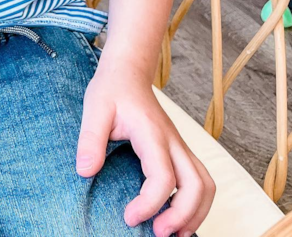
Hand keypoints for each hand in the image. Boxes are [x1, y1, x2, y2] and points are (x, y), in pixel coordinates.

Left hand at [76, 62, 215, 236]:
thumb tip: (85, 171)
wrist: (128, 71)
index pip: (163, 176)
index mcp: (152, 132)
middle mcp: (172, 141)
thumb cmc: (112, 89)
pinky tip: (179, 218)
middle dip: (183, 216)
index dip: (150, 203)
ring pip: (206, 184)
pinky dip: (197, 204)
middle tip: (158, 234)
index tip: (129, 217)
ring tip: (175, 235)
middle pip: (197, 185)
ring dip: (196, 213)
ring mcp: (180, 146)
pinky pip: (201, 180)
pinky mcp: (180, 151)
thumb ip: (90, 139)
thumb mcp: (94, 108)